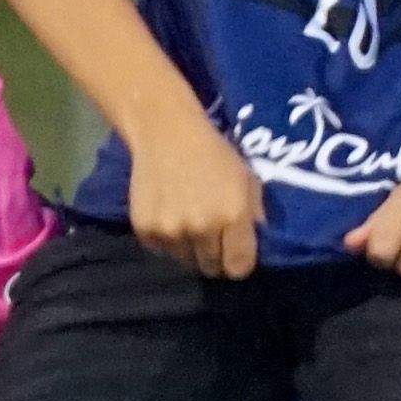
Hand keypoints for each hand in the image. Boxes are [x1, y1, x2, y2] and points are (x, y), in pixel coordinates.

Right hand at [128, 110, 266, 278]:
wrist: (166, 132)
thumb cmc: (213, 154)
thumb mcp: (247, 180)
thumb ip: (255, 215)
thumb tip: (255, 244)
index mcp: (233, 216)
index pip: (239, 268)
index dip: (238, 262)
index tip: (233, 252)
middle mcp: (202, 228)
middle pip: (211, 268)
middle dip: (213, 257)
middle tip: (209, 237)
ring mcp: (170, 230)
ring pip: (185, 260)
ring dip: (188, 248)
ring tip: (186, 224)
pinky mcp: (145, 229)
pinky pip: (160, 250)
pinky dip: (165, 240)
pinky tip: (168, 216)